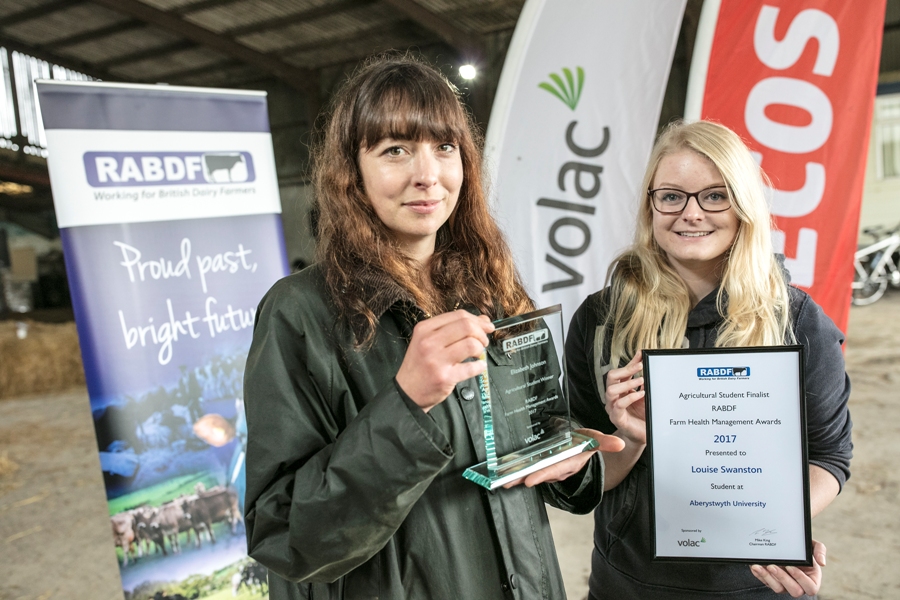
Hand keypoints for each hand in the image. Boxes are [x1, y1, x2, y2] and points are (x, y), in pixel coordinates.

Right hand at [396, 310, 493, 411]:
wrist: (406, 392)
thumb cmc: (420, 365)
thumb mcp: (427, 341)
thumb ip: (453, 329)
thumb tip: (482, 321)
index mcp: (425, 329)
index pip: (458, 315)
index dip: (477, 320)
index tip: (485, 326)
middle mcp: (429, 342)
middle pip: (467, 326)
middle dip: (481, 333)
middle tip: (483, 341)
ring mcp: (437, 360)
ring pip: (471, 344)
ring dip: (481, 348)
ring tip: (477, 354)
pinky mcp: (445, 377)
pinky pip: (472, 367)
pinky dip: (480, 366)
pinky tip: (478, 366)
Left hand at [502, 428, 625, 487]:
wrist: (581, 446)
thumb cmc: (585, 442)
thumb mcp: (595, 439)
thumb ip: (605, 442)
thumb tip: (619, 443)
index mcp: (568, 463)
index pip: (554, 470)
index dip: (542, 475)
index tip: (530, 480)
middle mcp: (557, 468)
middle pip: (538, 474)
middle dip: (523, 479)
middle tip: (506, 482)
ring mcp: (548, 467)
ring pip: (531, 473)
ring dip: (517, 476)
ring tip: (501, 480)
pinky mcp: (540, 463)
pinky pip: (528, 468)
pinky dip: (517, 470)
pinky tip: (504, 470)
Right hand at [605, 350, 645, 444]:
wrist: (642, 436)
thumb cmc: (643, 416)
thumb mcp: (646, 395)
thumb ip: (645, 382)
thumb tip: (649, 366)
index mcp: (621, 390)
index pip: (622, 372)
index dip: (631, 363)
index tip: (642, 355)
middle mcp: (614, 397)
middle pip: (611, 377)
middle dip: (626, 369)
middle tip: (640, 366)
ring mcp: (613, 407)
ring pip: (611, 389)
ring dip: (627, 383)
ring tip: (641, 380)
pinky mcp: (616, 417)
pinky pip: (619, 404)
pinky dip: (630, 397)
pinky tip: (640, 394)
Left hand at [750, 540, 825, 596]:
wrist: (787, 543)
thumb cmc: (802, 547)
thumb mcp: (812, 544)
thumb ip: (819, 550)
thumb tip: (822, 563)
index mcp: (811, 579)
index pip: (810, 587)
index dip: (801, 579)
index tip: (791, 566)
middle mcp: (799, 585)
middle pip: (794, 591)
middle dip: (782, 579)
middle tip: (773, 566)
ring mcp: (785, 584)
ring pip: (778, 588)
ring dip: (768, 578)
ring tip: (760, 566)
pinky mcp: (772, 581)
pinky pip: (765, 582)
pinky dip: (759, 575)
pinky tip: (755, 566)